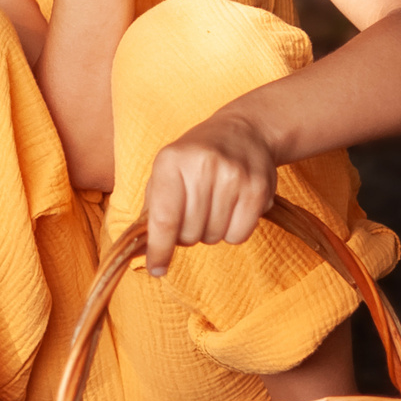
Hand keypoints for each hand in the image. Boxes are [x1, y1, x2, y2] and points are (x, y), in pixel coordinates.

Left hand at [140, 109, 277, 276]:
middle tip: (192, 214)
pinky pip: (239, 235)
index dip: (159, 250)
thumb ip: (152, 210)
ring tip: (213, 206)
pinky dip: (233, 231)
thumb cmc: (196, 158)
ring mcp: (233, 176)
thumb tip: (142, 250)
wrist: (244, 131)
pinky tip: (232, 209)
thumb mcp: (165, 171)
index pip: (164, 219)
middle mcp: (202, 167)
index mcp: (171, 161)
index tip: (157, 269)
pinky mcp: (258, 188)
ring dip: (210, 232)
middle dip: (187, 235)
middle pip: (189, 234)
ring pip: (214, 237)